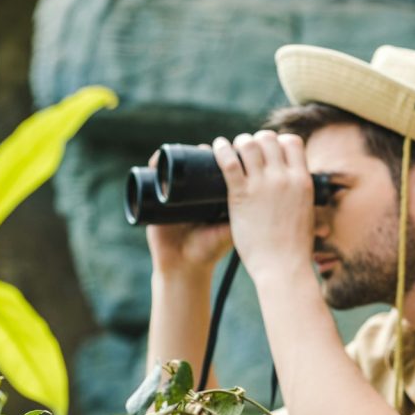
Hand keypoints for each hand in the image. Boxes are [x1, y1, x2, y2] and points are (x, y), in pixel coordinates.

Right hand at [145, 145, 232, 280]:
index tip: (228, 151)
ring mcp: (171, 194)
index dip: (221, 158)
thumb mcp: (227, 232)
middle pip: (194, 164)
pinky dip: (153, 166)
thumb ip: (243, 220)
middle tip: (206, 149)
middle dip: (199, 153)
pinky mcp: (153, 200)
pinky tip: (157, 159)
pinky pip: (150, 178)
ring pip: (172, 168)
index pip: (214, 169)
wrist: (183, 266)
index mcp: (208, 196)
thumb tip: (264, 203)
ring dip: (176, 155)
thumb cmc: (208, 250)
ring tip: (185, 153)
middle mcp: (190, 192)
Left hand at [212, 130, 313, 280]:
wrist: (283, 268)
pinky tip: (216, 148)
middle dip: (256, 140)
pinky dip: (221, 150)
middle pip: (268, 138)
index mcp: (303, 181)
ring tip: (231, 149)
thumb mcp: (307, 215)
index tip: (270, 150)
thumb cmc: (295, 249)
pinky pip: (228, 161)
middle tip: (247, 151)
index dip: (279, 141)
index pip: (292, 142)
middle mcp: (284, 177)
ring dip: (238, 143)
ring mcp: (262, 185)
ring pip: (248, 144)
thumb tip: (302, 195)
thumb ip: (303, 199)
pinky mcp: (241, 194)